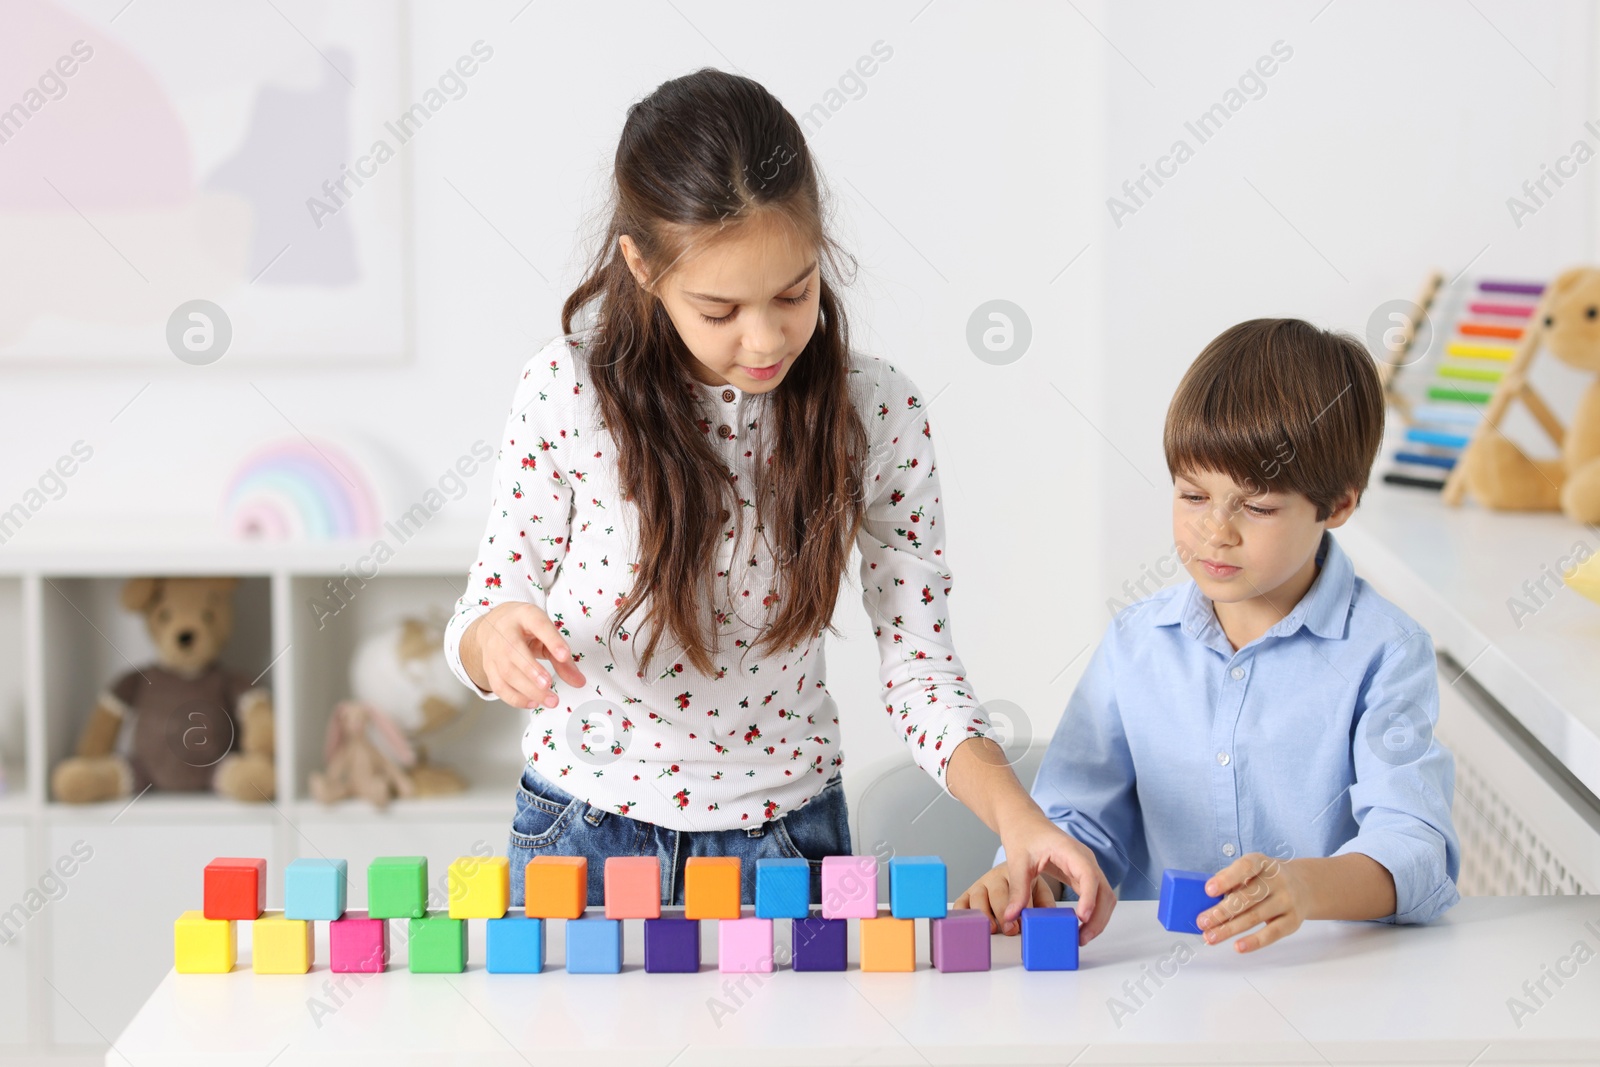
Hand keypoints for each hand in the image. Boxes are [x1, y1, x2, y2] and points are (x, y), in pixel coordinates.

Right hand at [464, 602, 585, 708]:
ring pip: (507, 673)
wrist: (493, 624)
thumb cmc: (524, 627)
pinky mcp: (488, 667)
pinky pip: (499, 686)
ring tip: (549, 699)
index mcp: (525, 615)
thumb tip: (579, 681)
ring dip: (529, 690)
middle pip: (515, 652)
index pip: (538, 625)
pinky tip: (532, 702)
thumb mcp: (545, 632)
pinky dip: (516, 698)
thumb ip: (562, 656)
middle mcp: (505, 631)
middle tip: (549, 685)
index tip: (565, 656)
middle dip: (532, 671)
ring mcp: (494, 650)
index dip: (552, 640)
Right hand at [953, 863, 1055, 935]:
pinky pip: (961, 902)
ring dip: (985, 914)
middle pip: (996, 893)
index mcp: (1014, 872)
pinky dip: (963, 913)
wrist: (1015, 861)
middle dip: (1003, 914)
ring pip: (977, 897)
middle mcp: (995, 876)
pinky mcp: (969, 893)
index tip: (1020, 922)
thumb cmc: (1028, 882)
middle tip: (1011, 930)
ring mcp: (980, 884)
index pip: (1017, 889)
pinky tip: (971, 924)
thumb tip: (1045, 920)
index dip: (1019, 907)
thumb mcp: (1040, 889)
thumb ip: (1044, 903)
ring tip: (993, 929)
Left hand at [955, 813, 1115, 942]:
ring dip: (1098, 919)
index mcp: (1070, 850)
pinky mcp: (1083, 876)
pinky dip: (1093, 913)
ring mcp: (1087, 868)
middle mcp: (1085, 859)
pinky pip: (1096, 896)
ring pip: (1104, 896)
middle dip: (1097, 917)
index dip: (1089, 897)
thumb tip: (1012, 916)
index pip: (1088, 874)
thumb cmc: (1023, 835)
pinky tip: (1081, 927)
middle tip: (1081, 939)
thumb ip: (1017, 889)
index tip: (1082, 917)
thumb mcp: (1016, 861)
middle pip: (1104, 891)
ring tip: (1081, 938)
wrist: (1026, 823)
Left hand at [1197, 853, 1311, 952]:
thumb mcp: (1251, 870)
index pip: (1245, 868)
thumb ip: (1230, 879)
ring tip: (1211, 937)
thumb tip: (1206, 898)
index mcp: (1262, 863)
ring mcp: (1287, 901)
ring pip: (1255, 917)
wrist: (1305, 886)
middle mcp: (1277, 880)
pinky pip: (1272, 933)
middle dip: (1221, 912)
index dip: (1226, 879)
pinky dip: (1254, 941)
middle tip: (1202, 922)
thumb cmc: (1265, 878)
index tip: (1208, 890)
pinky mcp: (1293, 921)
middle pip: (1246, 898)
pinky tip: (1238, 947)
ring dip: (1230, 929)